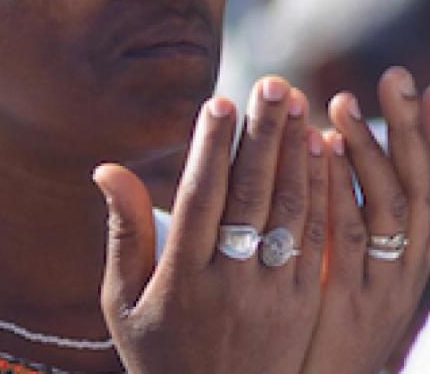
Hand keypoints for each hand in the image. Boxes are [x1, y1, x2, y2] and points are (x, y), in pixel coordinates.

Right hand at [94, 78, 329, 373]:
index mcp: (180, 282)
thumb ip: (123, 234)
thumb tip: (106, 168)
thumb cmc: (160, 354)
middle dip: (262, 135)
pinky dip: (321, 191)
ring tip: (298, 104)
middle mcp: (229, 284)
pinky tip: (322, 151)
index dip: (210, 150)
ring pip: (289, 212)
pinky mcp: (305, 302)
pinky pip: (317, 238)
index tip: (218, 102)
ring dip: (295, 153)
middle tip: (272, 83)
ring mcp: (272, 294)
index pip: (199, 201)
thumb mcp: (124, 304)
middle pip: (250, 196)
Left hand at [301, 66, 429, 372]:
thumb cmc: (326, 339)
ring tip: (343, 100)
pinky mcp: (347, 303)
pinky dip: (341, 185)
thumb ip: (362, 224)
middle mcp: (410, 272)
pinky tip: (322, 148)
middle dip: (412, 127)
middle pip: (425, 188)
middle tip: (395, 75)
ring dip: (370, 146)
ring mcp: (382, 288)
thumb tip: (351, 154)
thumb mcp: (360, 281)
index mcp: (417, 263)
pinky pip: (350, 234)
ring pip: (392, 205)